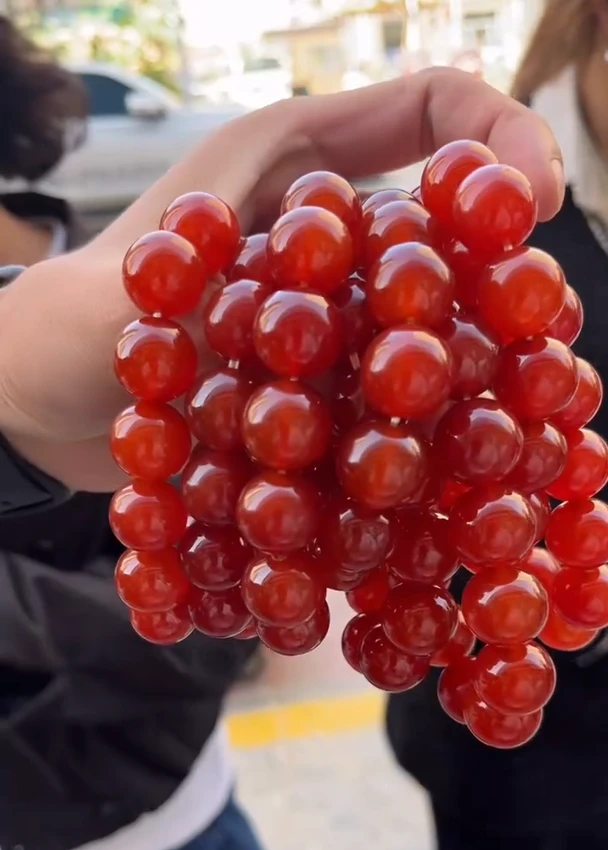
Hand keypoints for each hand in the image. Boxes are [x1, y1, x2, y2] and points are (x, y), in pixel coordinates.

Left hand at [0, 68, 563, 490]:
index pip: (432, 110)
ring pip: (438, 317)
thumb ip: (258, 255)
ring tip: (514, 417)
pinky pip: (397, 392)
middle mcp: (326, 237)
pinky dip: (432, 422)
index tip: (536, 201)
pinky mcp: (324, 386)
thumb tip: (340, 298)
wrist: (38, 413)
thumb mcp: (156, 265)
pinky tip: (455, 467)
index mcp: (296, 165)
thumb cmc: (67, 323)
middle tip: (541, 335)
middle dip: (509, 269)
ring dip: (484, 358)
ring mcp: (330, 317)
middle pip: (453, 224)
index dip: (501, 138)